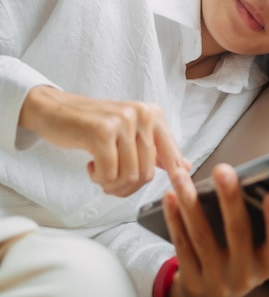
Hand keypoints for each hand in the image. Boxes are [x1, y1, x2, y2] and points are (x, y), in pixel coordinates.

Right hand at [19, 86, 189, 195]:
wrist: (54, 110)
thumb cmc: (92, 125)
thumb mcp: (129, 133)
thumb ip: (156, 149)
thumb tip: (186, 166)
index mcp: (152, 114)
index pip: (171, 153)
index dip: (175, 173)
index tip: (177, 183)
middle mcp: (141, 114)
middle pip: (148, 172)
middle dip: (128, 186)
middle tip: (111, 180)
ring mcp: (123, 121)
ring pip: (129, 176)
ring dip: (112, 184)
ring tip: (100, 172)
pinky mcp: (102, 131)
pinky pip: (110, 174)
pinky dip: (100, 179)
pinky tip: (92, 167)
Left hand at [163, 163, 268, 296]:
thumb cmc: (240, 261)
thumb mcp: (261, 254)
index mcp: (268, 263)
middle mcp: (245, 274)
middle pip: (238, 232)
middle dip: (230, 199)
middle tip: (222, 169)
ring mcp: (217, 279)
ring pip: (203, 235)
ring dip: (191, 202)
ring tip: (182, 176)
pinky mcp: (192, 280)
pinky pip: (182, 244)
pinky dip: (174, 218)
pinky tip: (169, 196)